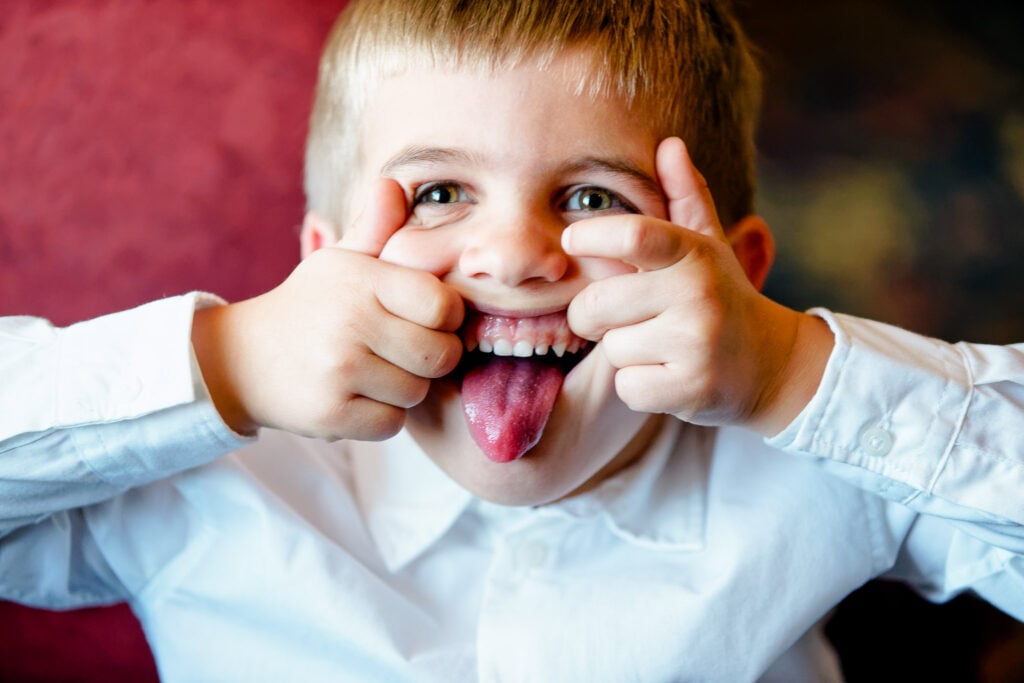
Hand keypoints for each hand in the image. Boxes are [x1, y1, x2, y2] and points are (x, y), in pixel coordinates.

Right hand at [192, 179, 463, 440]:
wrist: (241, 358)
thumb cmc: (309, 306)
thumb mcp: (340, 262)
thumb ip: (375, 227)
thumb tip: (394, 182)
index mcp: (362, 280)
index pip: (444, 306)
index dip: (445, 317)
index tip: (425, 319)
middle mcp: (350, 321)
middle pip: (440, 354)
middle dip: (431, 357)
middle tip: (405, 351)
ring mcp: (339, 369)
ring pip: (417, 392)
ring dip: (405, 388)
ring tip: (377, 372)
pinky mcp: (330, 412)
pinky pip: (391, 424)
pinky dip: (382, 417)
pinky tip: (359, 396)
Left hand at [564, 138, 831, 434]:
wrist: (774, 365)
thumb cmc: (722, 298)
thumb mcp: (707, 247)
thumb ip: (684, 198)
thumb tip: (669, 144)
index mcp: (694, 254)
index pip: (634, 234)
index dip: (591, 236)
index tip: (571, 240)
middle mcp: (697, 294)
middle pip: (597, 305)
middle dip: (592, 316)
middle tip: (620, 317)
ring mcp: (695, 343)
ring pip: (612, 349)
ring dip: (625, 353)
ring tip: (662, 346)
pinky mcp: (690, 388)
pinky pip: (628, 386)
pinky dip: (640, 386)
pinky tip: (670, 376)